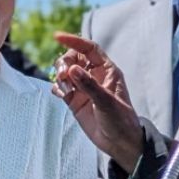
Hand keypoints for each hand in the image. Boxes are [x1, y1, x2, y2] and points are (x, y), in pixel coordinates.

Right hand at [51, 32, 142, 166]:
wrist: (119, 142)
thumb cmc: (120, 120)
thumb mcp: (106, 102)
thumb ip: (89, 85)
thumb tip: (72, 68)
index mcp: (107, 70)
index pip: (88, 48)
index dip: (74, 40)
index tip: (57, 37)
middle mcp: (94, 76)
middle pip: (73, 57)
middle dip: (64, 62)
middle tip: (63, 75)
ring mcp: (83, 88)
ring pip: (65, 72)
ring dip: (59, 75)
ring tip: (64, 88)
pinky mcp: (75, 100)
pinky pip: (61, 87)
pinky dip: (57, 87)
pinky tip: (61, 94)